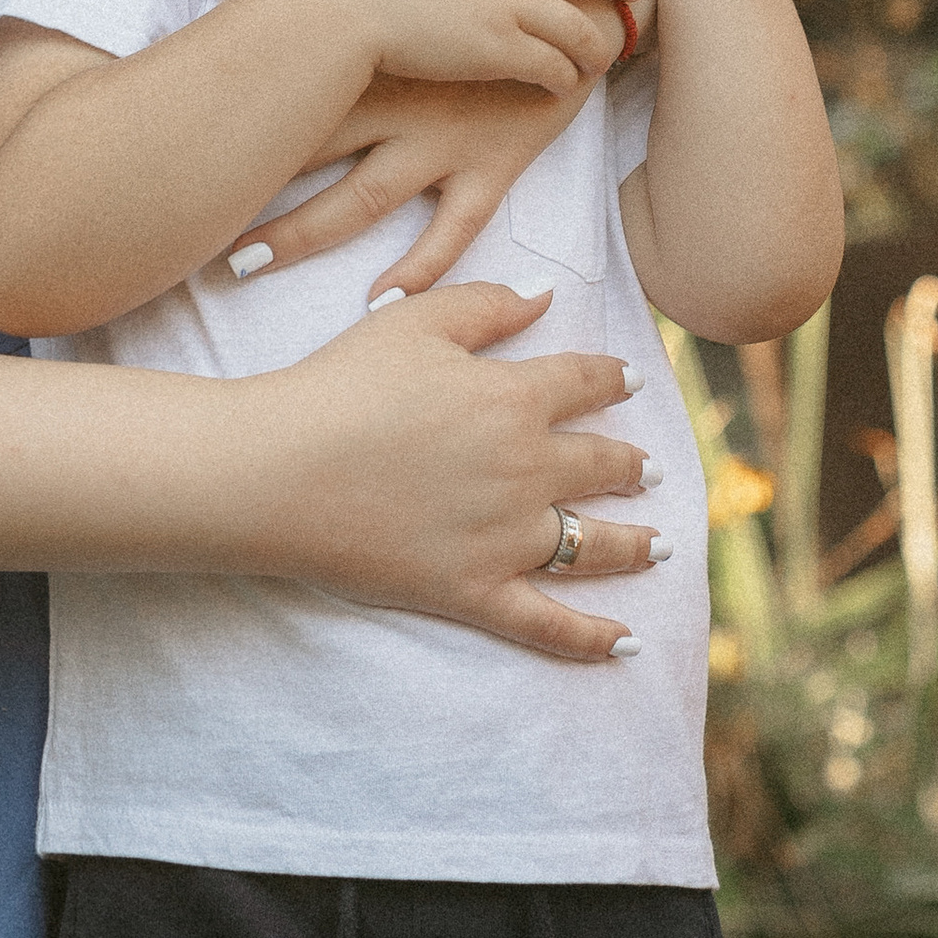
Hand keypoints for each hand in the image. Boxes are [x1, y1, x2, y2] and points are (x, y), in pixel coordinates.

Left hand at [212, 72, 571, 295]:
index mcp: (364, 56)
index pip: (281, 89)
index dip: (227, 116)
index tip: (166, 142)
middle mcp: (394, 101)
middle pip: (305, 151)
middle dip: (247, 187)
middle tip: (184, 221)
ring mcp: (443, 138)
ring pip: (362, 198)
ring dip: (305, 233)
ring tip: (246, 264)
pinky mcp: (494, 164)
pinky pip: (454, 228)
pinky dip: (420, 267)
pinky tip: (381, 303)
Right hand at [248, 283, 663, 661]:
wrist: (280, 468)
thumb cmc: (339, 385)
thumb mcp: (412, 321)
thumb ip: (486, 306)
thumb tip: (546, 296)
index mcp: (513, 397)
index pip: (585, 382)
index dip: (613, 378)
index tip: (631, 380)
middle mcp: (527, 469)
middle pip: (601, 464)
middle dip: (632, 464)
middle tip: (650, 468)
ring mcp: (506, 538)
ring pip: (594, 546)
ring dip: (635, 545)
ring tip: (657, 545)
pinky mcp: (476, 592)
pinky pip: (549, 623)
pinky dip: (592, 638)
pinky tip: (625, 641)